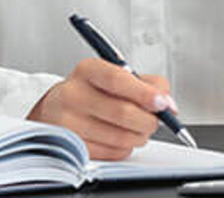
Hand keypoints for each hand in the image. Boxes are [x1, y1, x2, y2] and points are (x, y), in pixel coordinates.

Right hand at [28, 58, 174, 159]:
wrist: (56, 108)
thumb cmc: (94, 91)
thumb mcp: (116, 75)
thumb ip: (147, 83)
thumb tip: (168, 104)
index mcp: (87, 70)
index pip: (118, 80)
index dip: (145, 93)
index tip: (163, 103)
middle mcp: (73, 94)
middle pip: (122, 112)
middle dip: (149, 120)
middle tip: (156, 119)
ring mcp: (69, 123)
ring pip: (120, 137)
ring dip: (140, 136)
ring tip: (139, 129)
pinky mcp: (72, 147)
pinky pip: (112, 153)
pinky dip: (125, 147)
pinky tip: (122, 137)